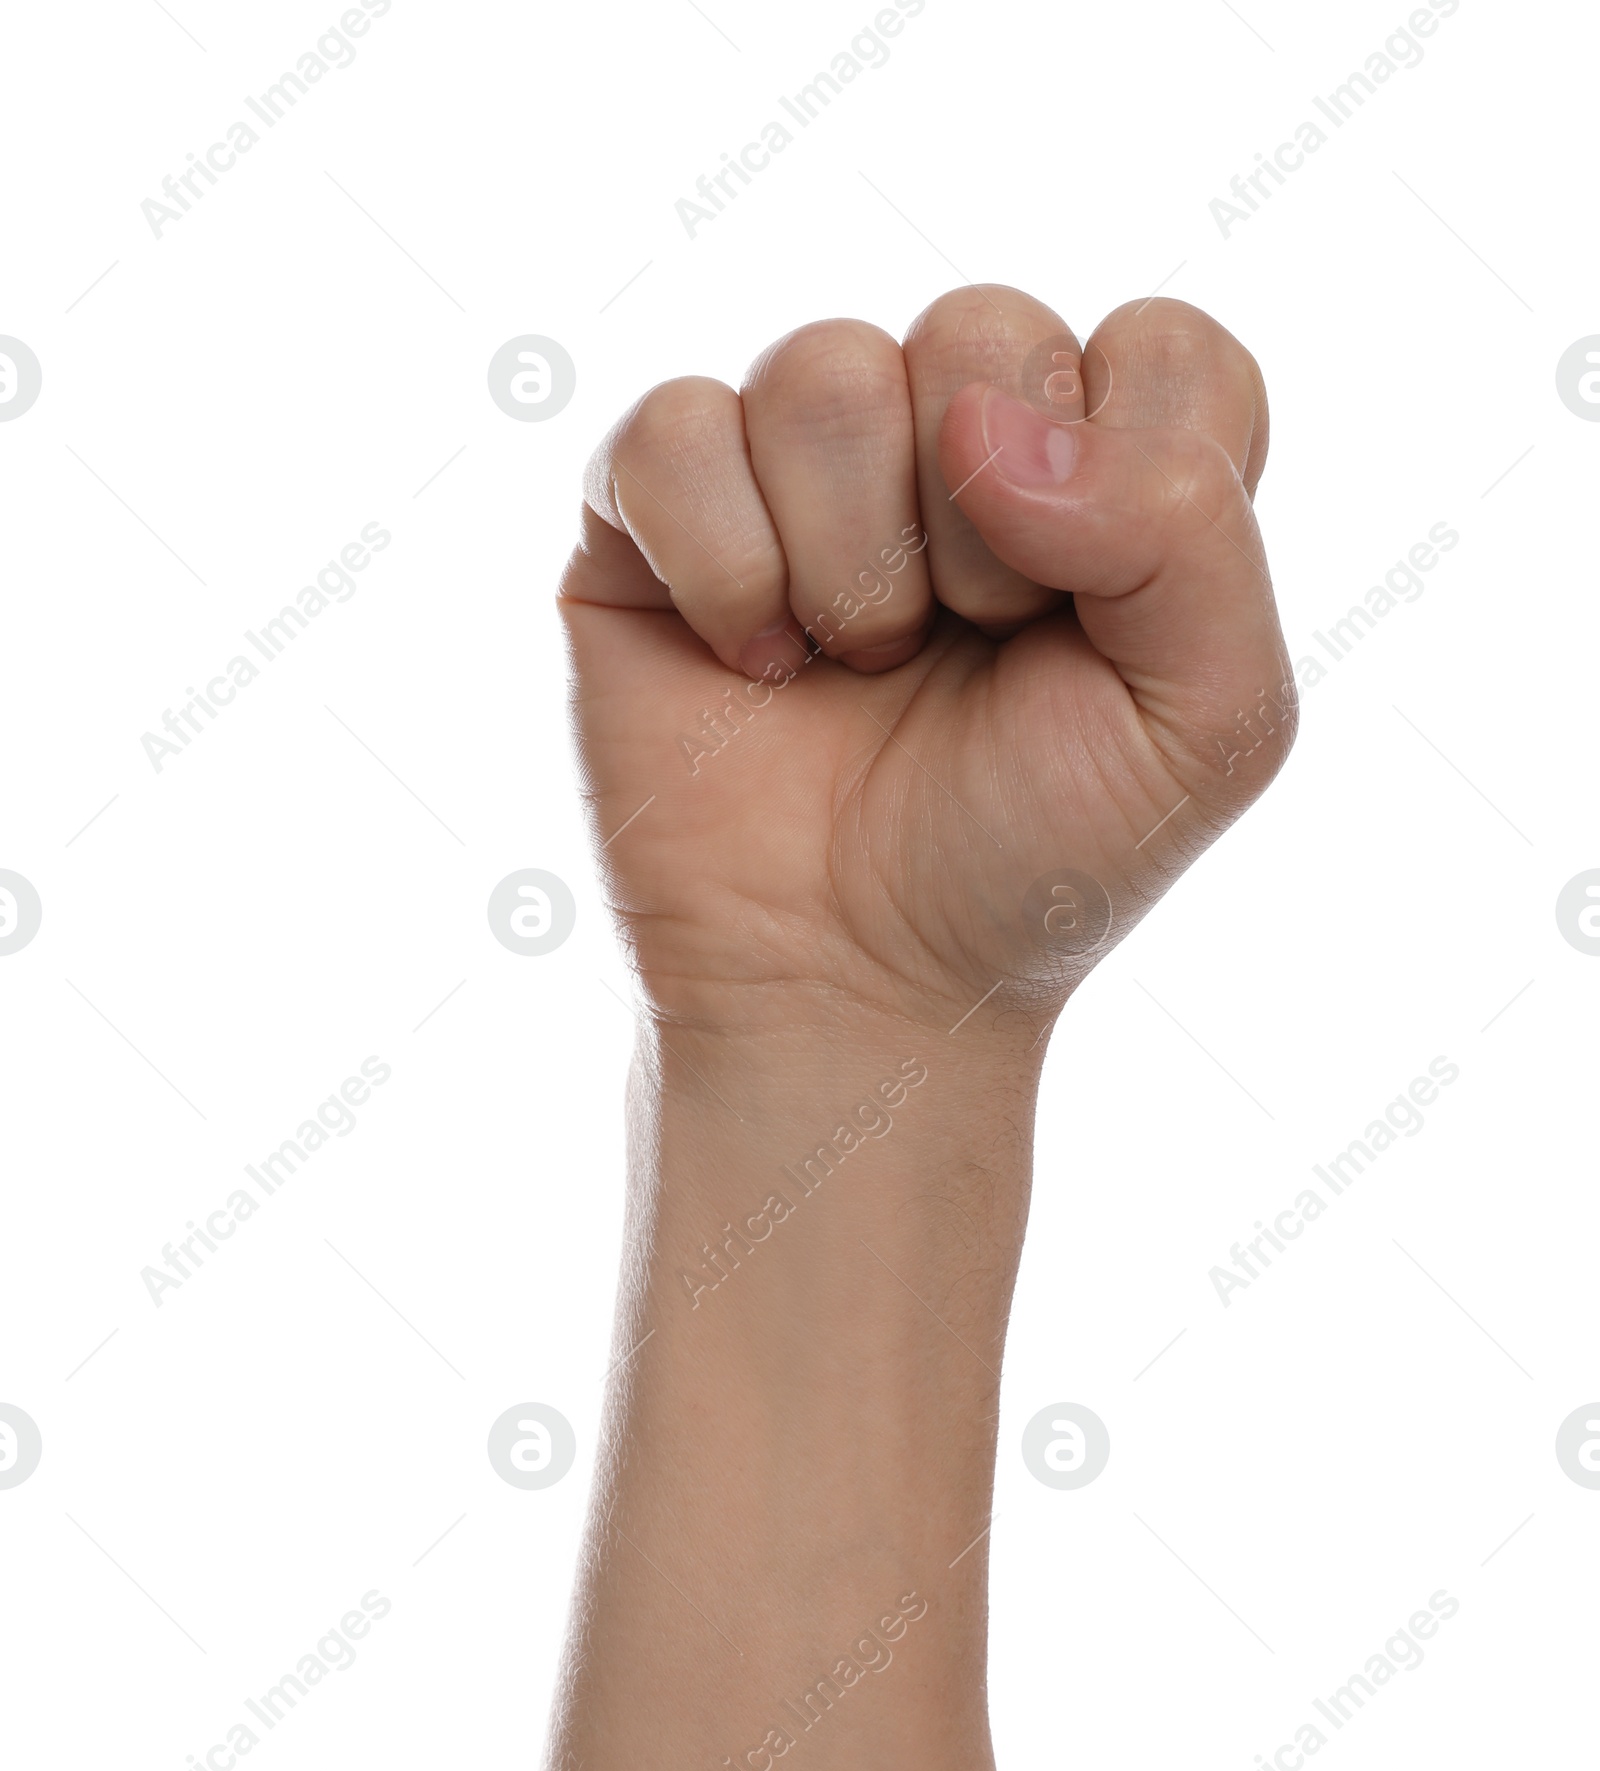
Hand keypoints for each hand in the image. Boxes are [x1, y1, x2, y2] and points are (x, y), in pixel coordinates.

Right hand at [560, 284, 1294, 1045]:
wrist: (858, 989)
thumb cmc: (1035, 863)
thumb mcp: (1208, 723)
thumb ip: (1188, 531)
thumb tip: (982, 425)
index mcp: (1109, 474)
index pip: (1161, 346)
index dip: (1132, 478)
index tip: (1090, 622)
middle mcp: (956, 440)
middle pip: (983, 327)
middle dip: (981, 535)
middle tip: (964, 653)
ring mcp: (799, 467)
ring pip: (822, 366)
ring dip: (851, 563)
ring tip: (856, 668)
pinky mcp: (655, 511)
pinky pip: (671, 429)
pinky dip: (723, 570)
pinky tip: (753, 662)